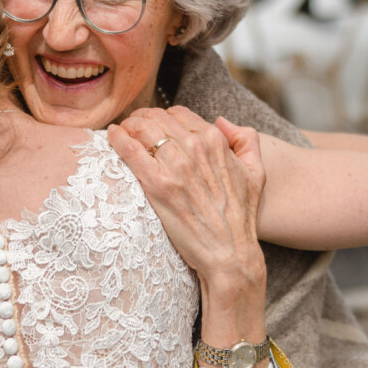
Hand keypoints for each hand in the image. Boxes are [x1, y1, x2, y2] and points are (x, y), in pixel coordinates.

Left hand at [108, 107, 265, 282]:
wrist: (229, 253)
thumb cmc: (241, 217)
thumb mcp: (256, 172)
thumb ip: (246, 140)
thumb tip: (221, 121)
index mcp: (215, 141)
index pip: (178, 113)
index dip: (162, 116)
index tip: (153, 124)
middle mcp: (195, 147)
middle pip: (157, 117)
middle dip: (141, 118)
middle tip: (132, 126)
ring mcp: (176, 165)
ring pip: (142, 128)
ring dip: (128, 125)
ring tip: (121, 132)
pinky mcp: (158, 184)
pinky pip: (130, 149)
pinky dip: (117, 138)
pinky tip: (112, 137)